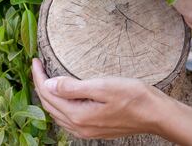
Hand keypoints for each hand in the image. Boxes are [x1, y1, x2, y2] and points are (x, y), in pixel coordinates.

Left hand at [31, 58, 167, 138]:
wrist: (155, 114)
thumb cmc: (133, 96)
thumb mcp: (103, 86)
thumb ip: (73, 87)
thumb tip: (49, 84)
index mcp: (79, 115)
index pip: (48, 94)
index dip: (39, 77)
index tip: (35, 60)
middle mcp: (80, 127)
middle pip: (50, 105)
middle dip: (40, 85)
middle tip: (38, 66)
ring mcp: (87, 131)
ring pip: (57, 113)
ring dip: (48, 96)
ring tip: (45, 78)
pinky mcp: (94, 130)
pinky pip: (67, 119)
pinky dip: (59, 105)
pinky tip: (62, 97)